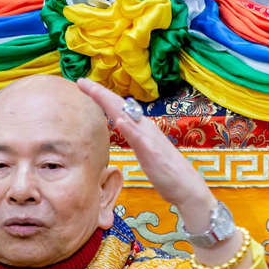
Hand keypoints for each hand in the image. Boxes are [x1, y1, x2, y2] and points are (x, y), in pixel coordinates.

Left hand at [77, 79, 250, 268]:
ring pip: (128, 116)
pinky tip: (119, 120)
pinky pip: (140, 138)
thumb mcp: (144, 149)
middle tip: (81, 81)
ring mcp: (150, 139)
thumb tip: (121, 122)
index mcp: (142, 128)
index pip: (119, 107)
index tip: (83, 86)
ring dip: (111, 103)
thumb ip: (133, 134)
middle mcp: (146, 128)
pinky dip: (129, 128)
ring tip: (95, 91)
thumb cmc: (165, 170)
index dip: (101, 96)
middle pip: (120, 106)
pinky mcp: (154, 153)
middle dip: (100, 92)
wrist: (187, 187)